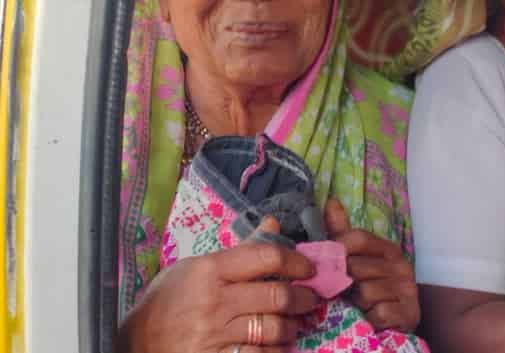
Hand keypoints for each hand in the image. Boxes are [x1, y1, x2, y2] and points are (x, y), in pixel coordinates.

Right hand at [119, 218, 317, 352]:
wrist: (135, 345)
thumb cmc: (165, 303)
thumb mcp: (195, 269)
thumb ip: (239, 251)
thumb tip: (273, 224)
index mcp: (208, 270)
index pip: (266, 257)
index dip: (296, 262)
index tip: (308, 269)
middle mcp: (214, 301)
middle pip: (277, 296)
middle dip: (303, 298)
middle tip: (310, 299)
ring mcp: (214, 334)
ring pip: (274, 328)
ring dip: (292, 326)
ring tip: (294, 323)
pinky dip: (276, 351)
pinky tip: (279, 346)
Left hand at [324, 198, 420, 331]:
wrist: (397, 323)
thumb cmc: (373, 290)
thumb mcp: (358, 260)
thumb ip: (343, 234)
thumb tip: (330, 202)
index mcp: (389, 249)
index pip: (358, 238)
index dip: (338, 250)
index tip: (330, 263)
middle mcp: (402, 265)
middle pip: (357, 267)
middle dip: (345, 283)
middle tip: (346, 291)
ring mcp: (407, 289)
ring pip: (365, 292)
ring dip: (357, 303)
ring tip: (361, 306)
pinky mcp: (408, 312)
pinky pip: (378, 312)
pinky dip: (371, 317)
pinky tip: (373, 317)